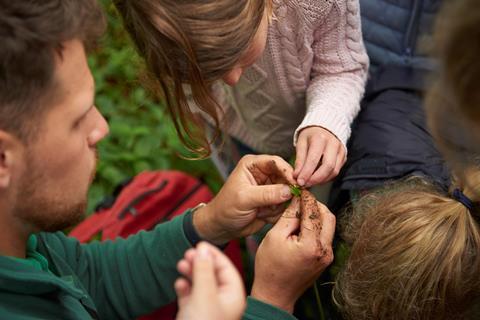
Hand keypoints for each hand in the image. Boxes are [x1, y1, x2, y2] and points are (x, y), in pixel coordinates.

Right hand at [175, 242, 245, 319]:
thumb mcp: (204, 294)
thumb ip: (204, 270)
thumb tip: (203, 249)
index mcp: (233, 296)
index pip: (227, 268)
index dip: (213, 254)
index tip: (200, 244)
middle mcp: (222, 301)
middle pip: (213, 274)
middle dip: (200, 262)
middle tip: (188, 253)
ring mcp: (208, 307)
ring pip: (200, 283)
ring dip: (190, 272)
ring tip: (180, 264)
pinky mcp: (193, 313)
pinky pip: (190, 295)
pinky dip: (185, 287)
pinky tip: (179, 284)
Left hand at [194, 155, 295, 243]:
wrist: (222, 227)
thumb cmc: (226, 208)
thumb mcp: (245, 199)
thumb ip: (267, 194)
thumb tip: (289, 191)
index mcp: (253, 165)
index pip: (276, 162)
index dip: (288, 172)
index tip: (296, 183)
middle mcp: (263, 173)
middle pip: (286, 176)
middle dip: (287, 190)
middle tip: (286, 201)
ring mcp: (270, 188)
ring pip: (288, 192)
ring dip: (280, 204)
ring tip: (264, 212)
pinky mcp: (273, 201)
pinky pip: (285, 205)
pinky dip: (278, 213)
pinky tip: (264, 216)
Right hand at [250, 191, 335, 312]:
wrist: (275, 294)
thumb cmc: (270, 267)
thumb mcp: (275, 236)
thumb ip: (289, 216)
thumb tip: (297, 200)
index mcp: (311, 245)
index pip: (313, 212)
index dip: (306, 198)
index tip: (300, 190)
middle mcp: (325, 251)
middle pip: (328, 216)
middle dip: (315, 205)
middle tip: (301, 200)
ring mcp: (327, 256)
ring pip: (329, 225)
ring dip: (317, 215)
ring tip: (299, 212)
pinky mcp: (326, 259)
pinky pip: (325, 236)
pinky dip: (316, 227)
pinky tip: (301, 226)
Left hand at [294, 126, 345, 186]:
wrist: (325, 127)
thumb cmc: (311, 135)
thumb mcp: (301, 143)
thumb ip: (299, 160)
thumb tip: (297, 176)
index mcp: (320, 138)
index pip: (314, 159)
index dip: (306, 173)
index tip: (299, 182)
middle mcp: (333, 144)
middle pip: (328, 167)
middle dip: (316, 179)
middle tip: (305, 185)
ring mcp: (341, 151)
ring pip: (334, 171)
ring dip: (321, 180)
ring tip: (309, 182)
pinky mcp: (344, 157)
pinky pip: (336, 171)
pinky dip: (326, 178)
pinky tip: (317, 178)